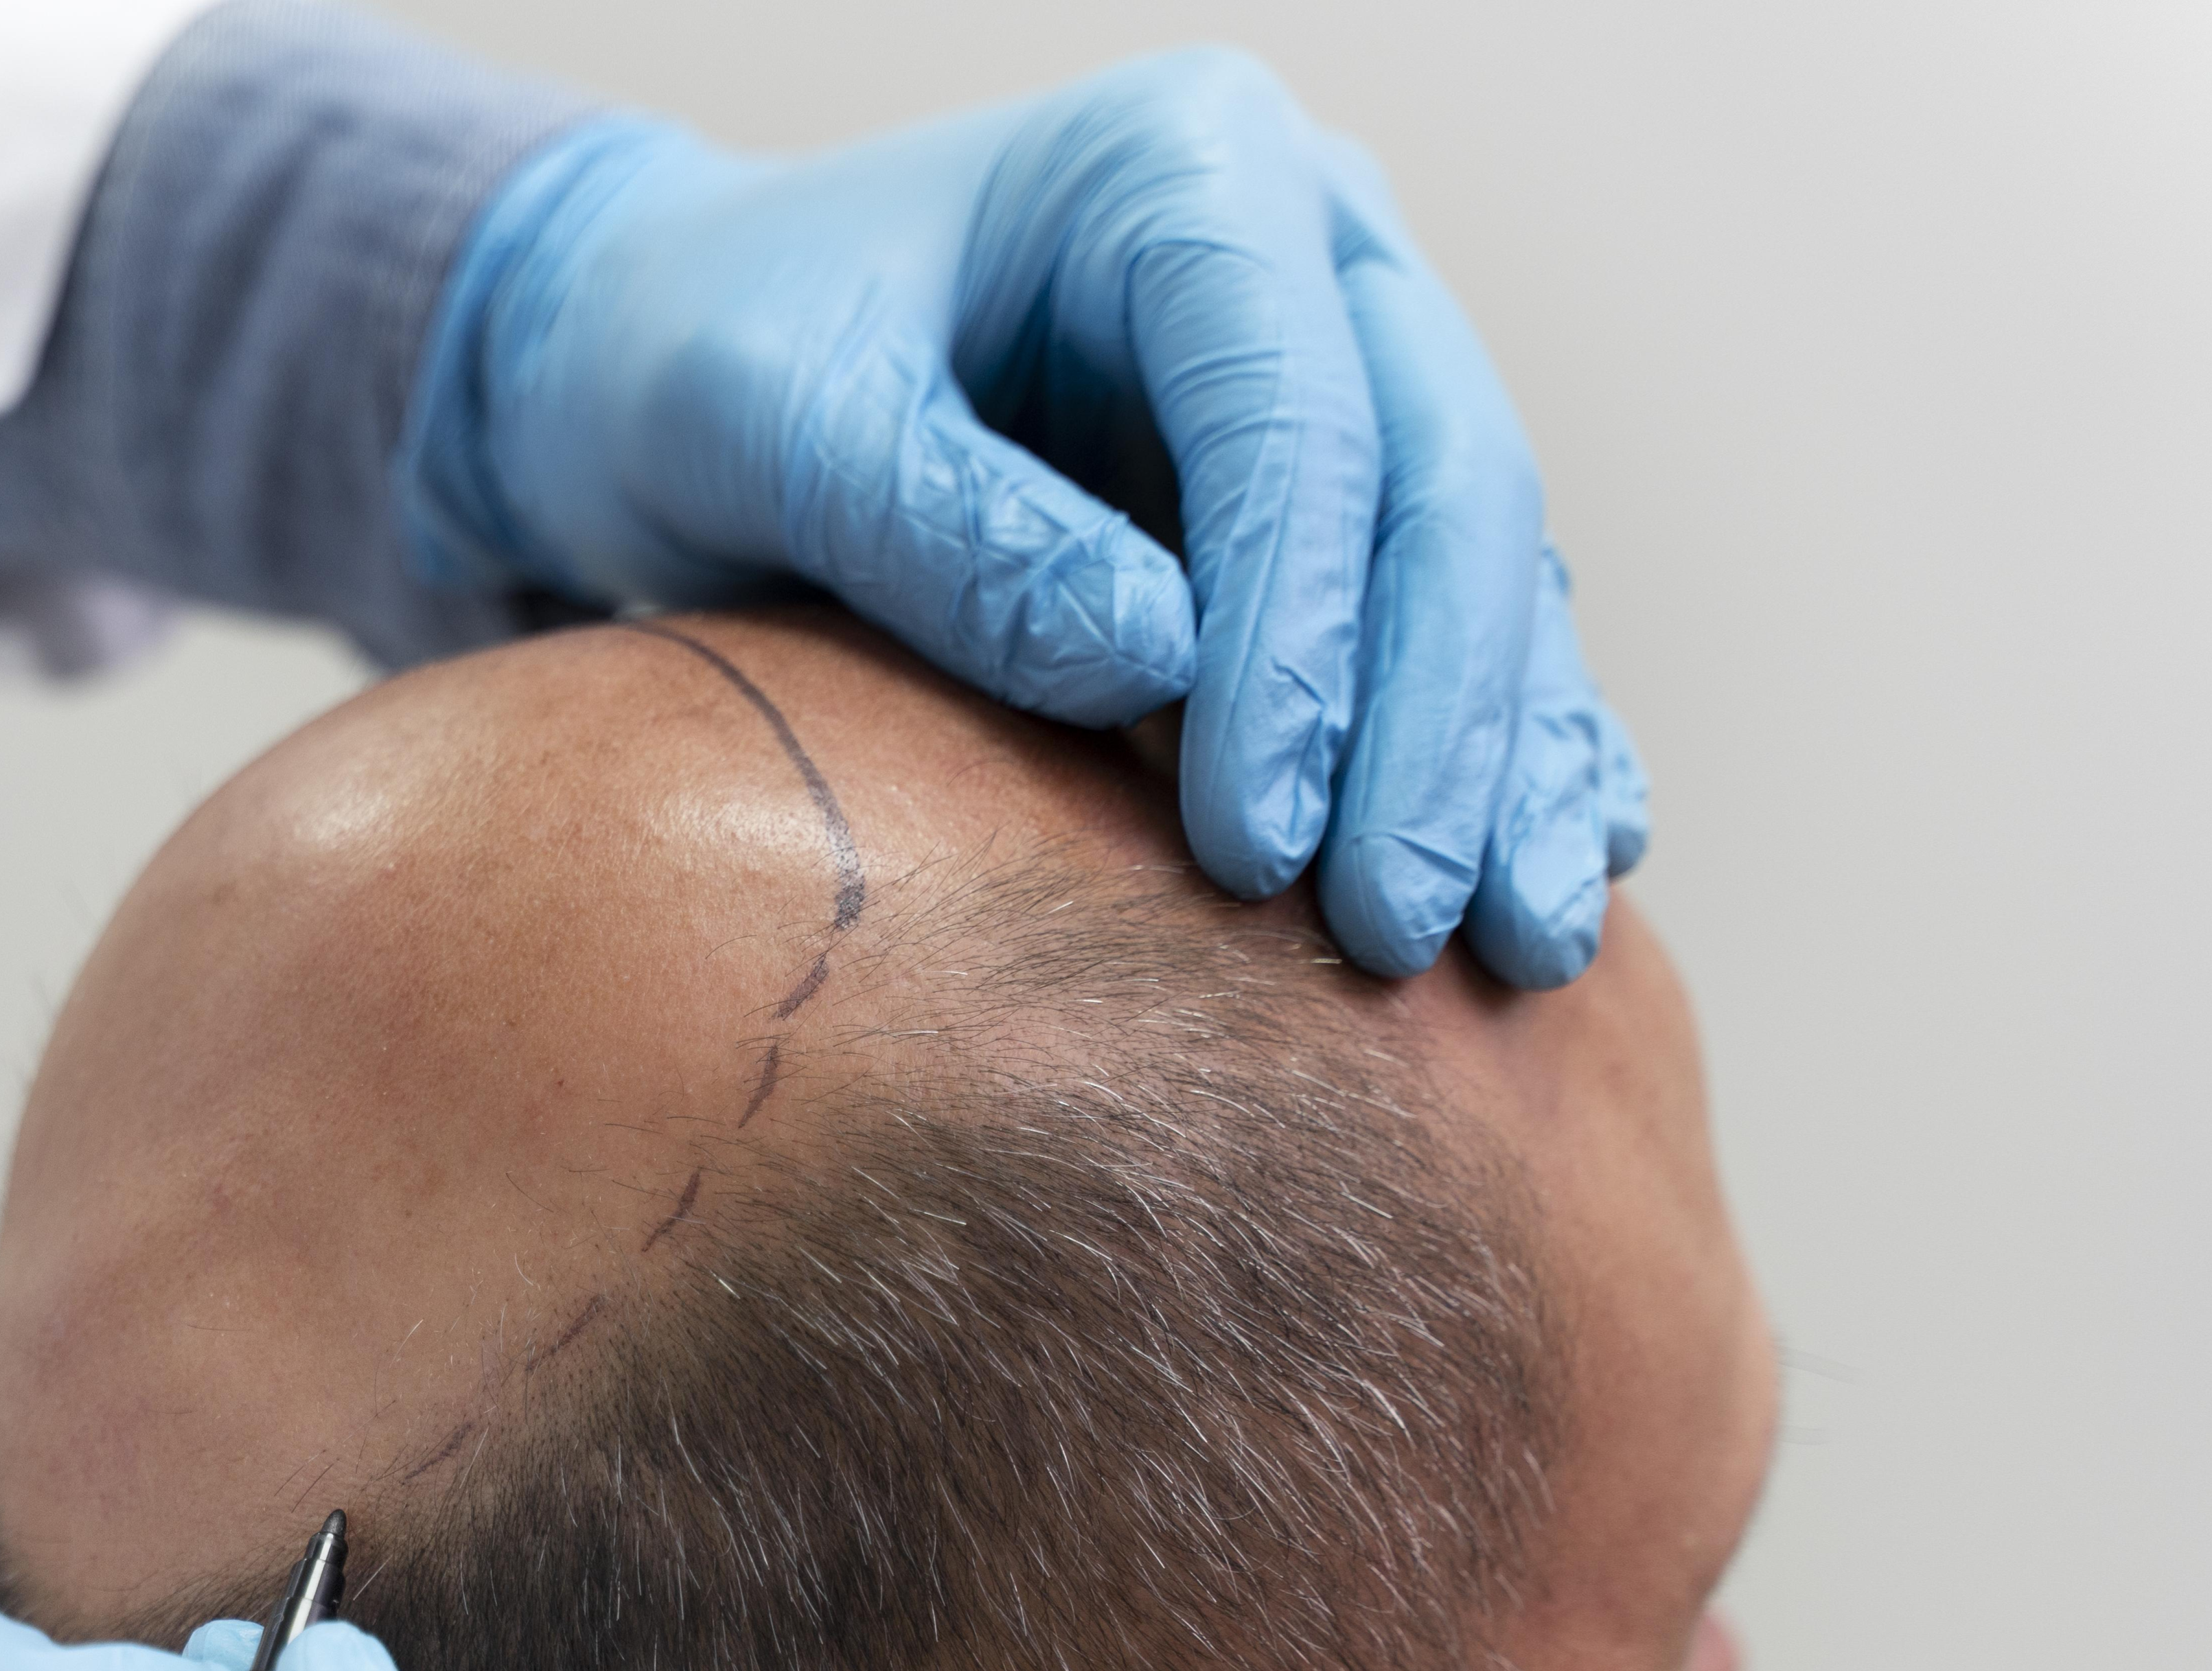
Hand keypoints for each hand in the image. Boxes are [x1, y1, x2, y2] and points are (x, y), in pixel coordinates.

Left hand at [401, 48, 1646, 984]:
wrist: (669, 364)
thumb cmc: (698, 365)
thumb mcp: (768, 425)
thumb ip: (943, 532)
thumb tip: (1155, 663)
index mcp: (1179, 163)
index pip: (1294, 409)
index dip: (1298, 636)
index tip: (1257, 846)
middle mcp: (1308, 240)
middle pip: (1444, 481)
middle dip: (1435, 722)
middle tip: (1401, 932)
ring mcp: (1348, 361)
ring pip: (1492, 563)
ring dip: (1506, 762)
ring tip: (1522, 951)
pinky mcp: (1341, 494)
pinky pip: (1469, 623)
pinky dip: (1512, 749)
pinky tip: (1557, 873)